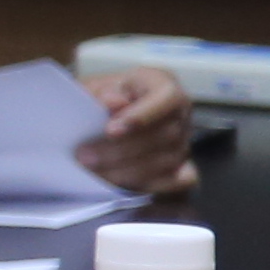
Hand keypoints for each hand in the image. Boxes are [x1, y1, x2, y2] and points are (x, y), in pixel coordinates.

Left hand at [80, 64, 200, 197]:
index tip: (110, 130)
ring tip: (91, 171)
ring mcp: (185, 141)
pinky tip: (121, 184)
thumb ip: (100, 93)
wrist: (101, 117)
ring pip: (166, 160)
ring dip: (126, 170)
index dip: (142, 116)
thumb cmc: (98, 98)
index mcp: (161, 84)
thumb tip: (113, 102)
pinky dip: (152, 185)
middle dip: (121, 149)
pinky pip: (179, 181)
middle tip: (84, 156)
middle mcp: (181, 112)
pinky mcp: (184, 166)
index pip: (167, 97)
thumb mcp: (92, 88)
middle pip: (164, 134)